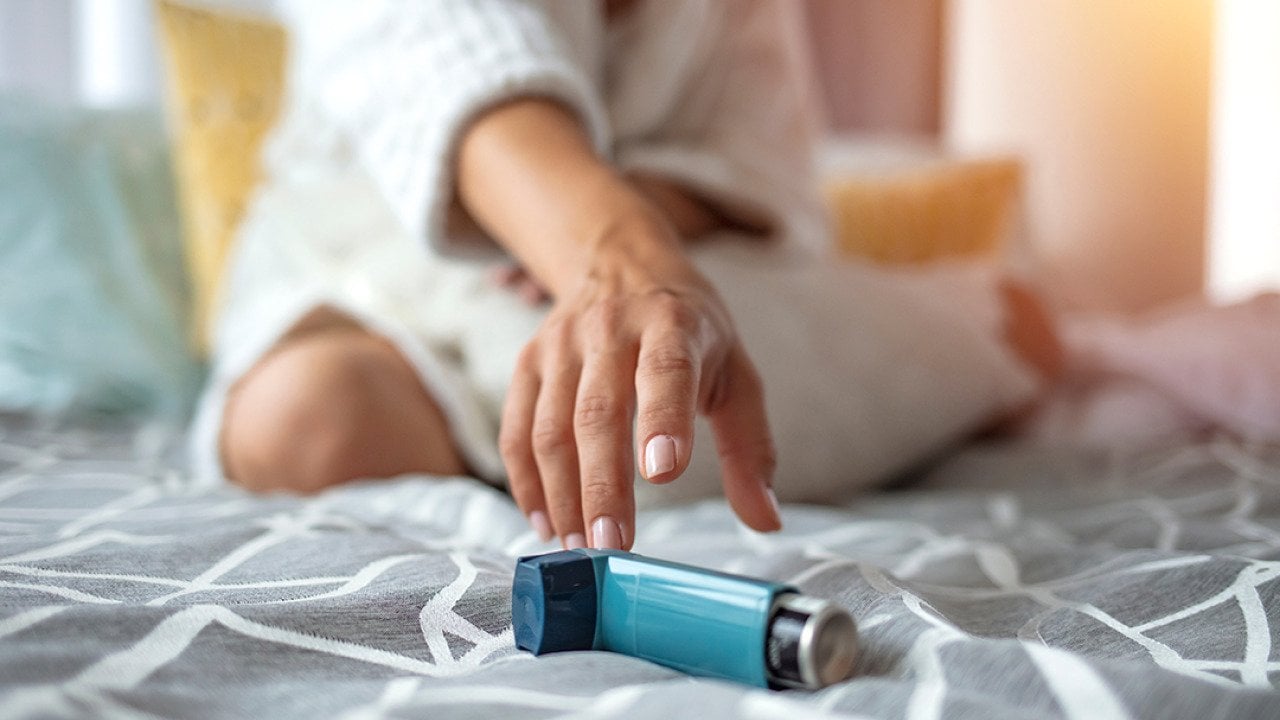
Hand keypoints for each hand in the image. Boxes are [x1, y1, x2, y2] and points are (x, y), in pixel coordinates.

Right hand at [499, 225, 780, 549]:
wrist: (622, 265)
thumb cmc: (689, 332)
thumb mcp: (736, 375)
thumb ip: (750, 449)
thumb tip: (766, 521)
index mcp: (673, 324)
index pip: (666, 370)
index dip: (663, 419)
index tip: (663, 472)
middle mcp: (611, 328)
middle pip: (599, 412)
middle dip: (602, 484)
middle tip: (612, 545)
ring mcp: (562, 345)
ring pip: (551, 427)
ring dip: (562, 494)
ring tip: (581, 547)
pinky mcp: (529, 363)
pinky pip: (517, 429)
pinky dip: (526, 482)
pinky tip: (546, 522)